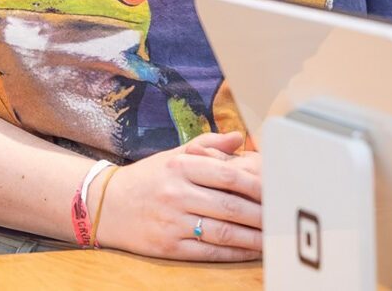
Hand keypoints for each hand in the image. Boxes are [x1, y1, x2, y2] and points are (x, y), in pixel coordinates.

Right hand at [92, 132, 263, 261]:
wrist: (105, 205)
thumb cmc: (146, 179)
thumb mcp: (172, 156)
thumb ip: (207, 145)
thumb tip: (239, 138)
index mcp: (180, 167)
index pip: (228, 175)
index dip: (258, 185)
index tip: (280, 191)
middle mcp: (176, 194)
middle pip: (230, 206)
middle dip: (263, 214)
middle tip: (286, 217)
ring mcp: (172, 222)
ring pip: (224, 232)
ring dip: (254, 237)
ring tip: (276, 238)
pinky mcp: (168, 247)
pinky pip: (209, 252)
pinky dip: (234, 253)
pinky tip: (251, 251)